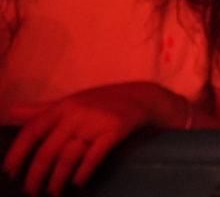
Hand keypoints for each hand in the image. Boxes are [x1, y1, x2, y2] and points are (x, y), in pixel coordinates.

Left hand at [4, 83, 183, 196]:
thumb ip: (41, 110)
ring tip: (54, 192)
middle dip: (36, 175)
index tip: (10, 172)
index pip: (32, 130)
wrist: (143, 96)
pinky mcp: (115, 131)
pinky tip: (79, 183)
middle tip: (31, 192)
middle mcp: (76, 113)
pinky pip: (94, 156)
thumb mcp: (71, 102)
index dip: (18, 153)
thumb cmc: (101, 102)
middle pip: (48, 150)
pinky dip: (83, 173)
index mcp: (62, 106)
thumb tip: (9, 113)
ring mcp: (96, 122)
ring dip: (58, 179)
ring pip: (68, 157)